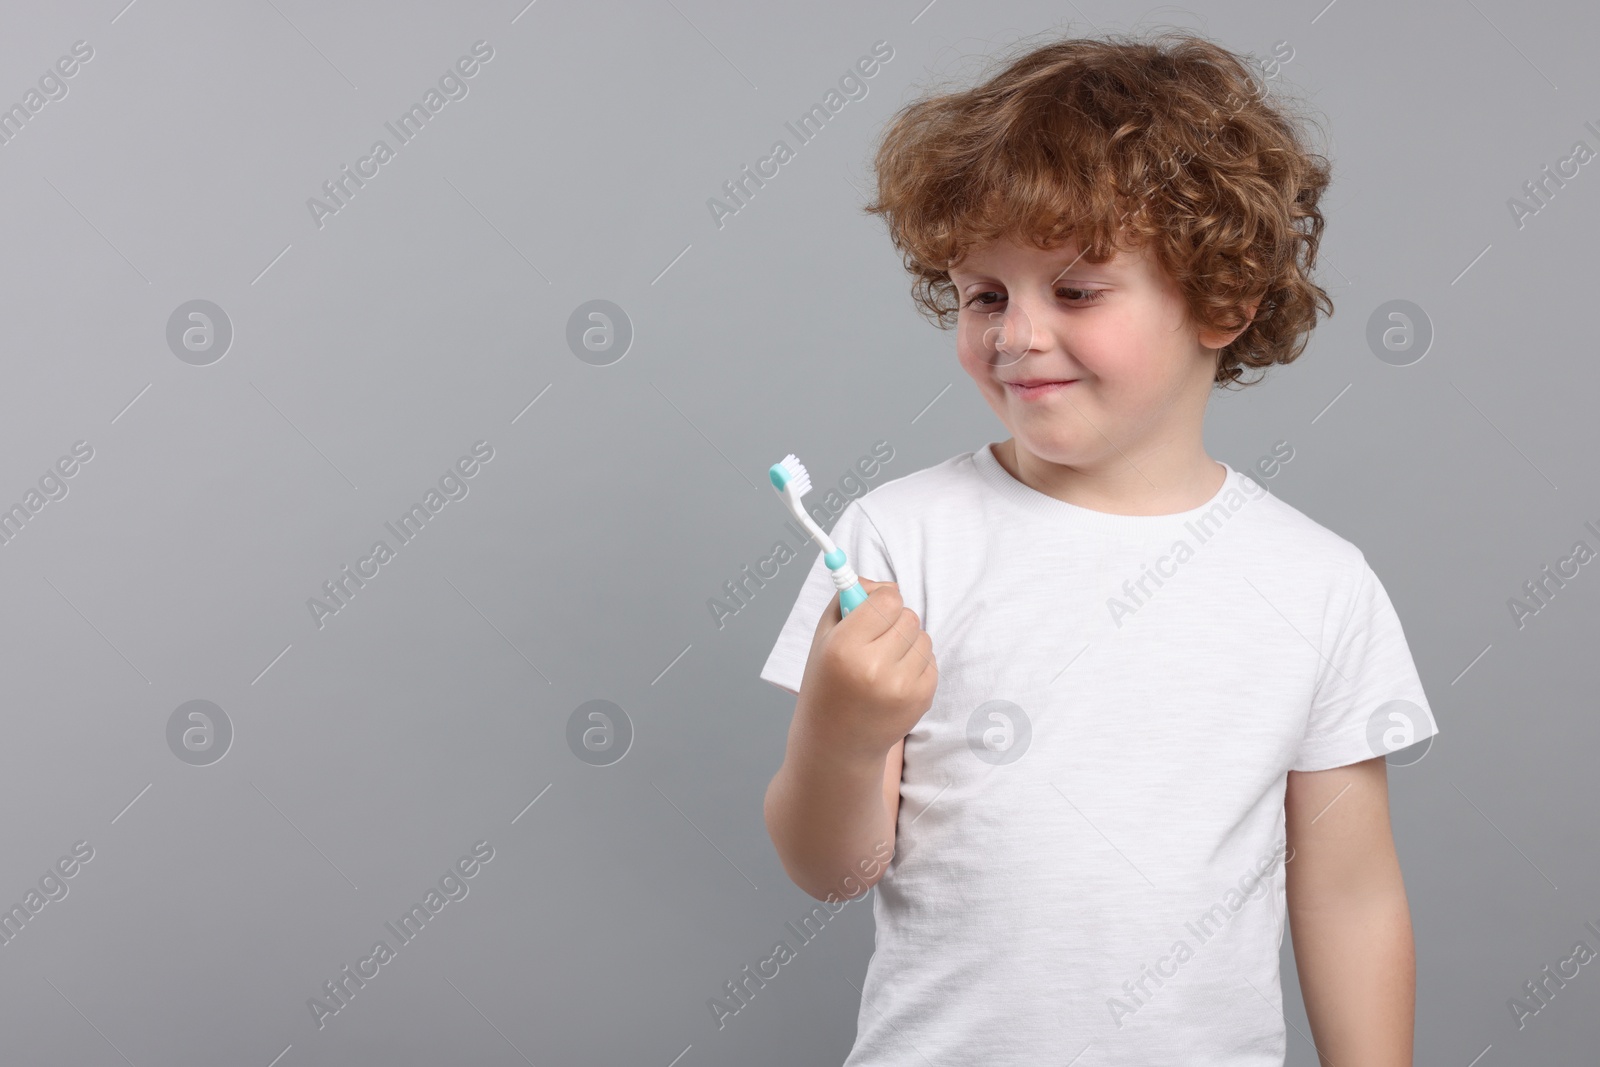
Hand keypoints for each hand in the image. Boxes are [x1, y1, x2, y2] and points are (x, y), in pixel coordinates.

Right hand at [795, 578, 937, 761]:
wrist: (838, 743)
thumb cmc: (827, 683)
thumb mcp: (823, 638)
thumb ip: (848, 599)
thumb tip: (884, 583)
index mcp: (844, 648)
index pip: (888, 600)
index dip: (882, 599)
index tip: (874, 607)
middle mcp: (874, 669)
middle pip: (909, 616)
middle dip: (895, 621)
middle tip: (875, 638)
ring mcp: (901, 687)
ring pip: (923, 637)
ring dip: (907, 642)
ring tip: (884, 663)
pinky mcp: (921, 700)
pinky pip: (931, 660)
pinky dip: (916, 664)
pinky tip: (894, 680)